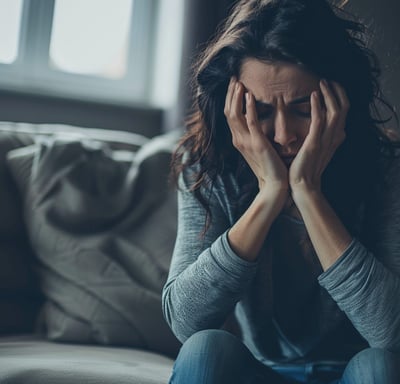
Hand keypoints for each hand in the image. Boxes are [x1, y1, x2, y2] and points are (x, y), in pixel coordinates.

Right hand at [224, 77, 287, 194]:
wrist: (275, 184)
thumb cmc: (269, 166)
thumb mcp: (258, 148)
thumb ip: (254, 134)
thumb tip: (256, 121)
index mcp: (238, 140)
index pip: (229, 115)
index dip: (229, 99)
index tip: (234, 85)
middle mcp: (238, 139)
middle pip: (228, 112)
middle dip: (230, 94)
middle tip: (234, 78)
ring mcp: (246, 142)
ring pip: (234, 114)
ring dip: (236, 97)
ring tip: (239, 83)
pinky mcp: (257, 143)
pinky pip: (250, 122)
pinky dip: (248, 108)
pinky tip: (249, 95)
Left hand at [289, 80, 348, 193]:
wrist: (301, 185)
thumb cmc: (305, 168)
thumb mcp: (316, 149)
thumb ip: (320, 136)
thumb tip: (318, 126)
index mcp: (335, 138)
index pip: (343, 111)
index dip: (340, 96)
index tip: (330, 85)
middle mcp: (335, 137)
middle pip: (344, 108)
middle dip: (337, 91)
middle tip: (327, 79)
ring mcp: (326, 140)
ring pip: (335, 111)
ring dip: (329, 94)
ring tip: (321, 82)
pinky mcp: (315, 143)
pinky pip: (319, 121)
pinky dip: (318, 106)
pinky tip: (313, 95)